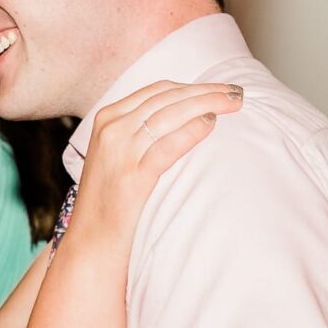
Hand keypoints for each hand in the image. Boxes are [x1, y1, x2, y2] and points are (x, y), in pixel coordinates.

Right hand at [68, 80, 243, 247]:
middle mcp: (111, 129)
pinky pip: (167, 146)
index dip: (192, 86)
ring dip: (207, 104)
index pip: (157, 91)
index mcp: (107, 119)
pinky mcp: (131, 178)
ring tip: (234, 103)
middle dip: (206, 91)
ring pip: (170, 115)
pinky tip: (211, 124)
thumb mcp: (117, 156)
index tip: (219, 89)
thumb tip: (184, 118)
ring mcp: (119, 152)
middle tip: (237, 93)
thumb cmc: (110, 202)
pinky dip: (191, 130)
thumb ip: (140, 133)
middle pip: (167, 98)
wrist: (90, 241)